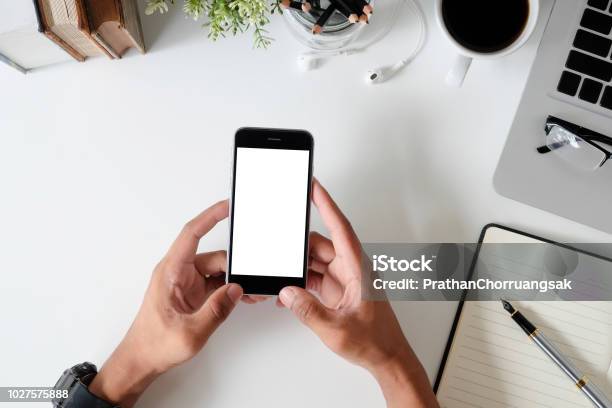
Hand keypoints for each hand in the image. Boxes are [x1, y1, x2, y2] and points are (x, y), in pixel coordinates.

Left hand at [89, 200, 254, 406]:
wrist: (142, 360)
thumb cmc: (154, 344)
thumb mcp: (190, 332)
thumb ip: (216, 310)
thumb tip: (236, 290)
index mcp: (170, 272)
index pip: (191, 234)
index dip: (210, 217)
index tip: (227, 206)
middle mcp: (179, 273)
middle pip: (214, 257)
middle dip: (235, 266)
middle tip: (252, 276)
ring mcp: (187, 283)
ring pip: (219, 271)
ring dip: (235, 280)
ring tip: (251, 293)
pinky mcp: (194, 293)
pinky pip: (217, 283)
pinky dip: (231, 289)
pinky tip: (243, 297)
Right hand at [278, 181, 438, 407]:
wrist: (388, 358)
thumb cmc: (375, 341)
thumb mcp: (336, 329)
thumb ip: (309, 310)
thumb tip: (288, 292)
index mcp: (359, 269)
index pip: (340, 228)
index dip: (326, 204)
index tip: (314, 186)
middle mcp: (352, 269)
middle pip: (320, 245)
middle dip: (298, 247)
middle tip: (278, 246)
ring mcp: (344, 279)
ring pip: (316, 260)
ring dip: (298, 267)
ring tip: (280, 273)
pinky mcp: (338, 290)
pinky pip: (315, 276)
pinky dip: (301, 281)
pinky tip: (289, 292)